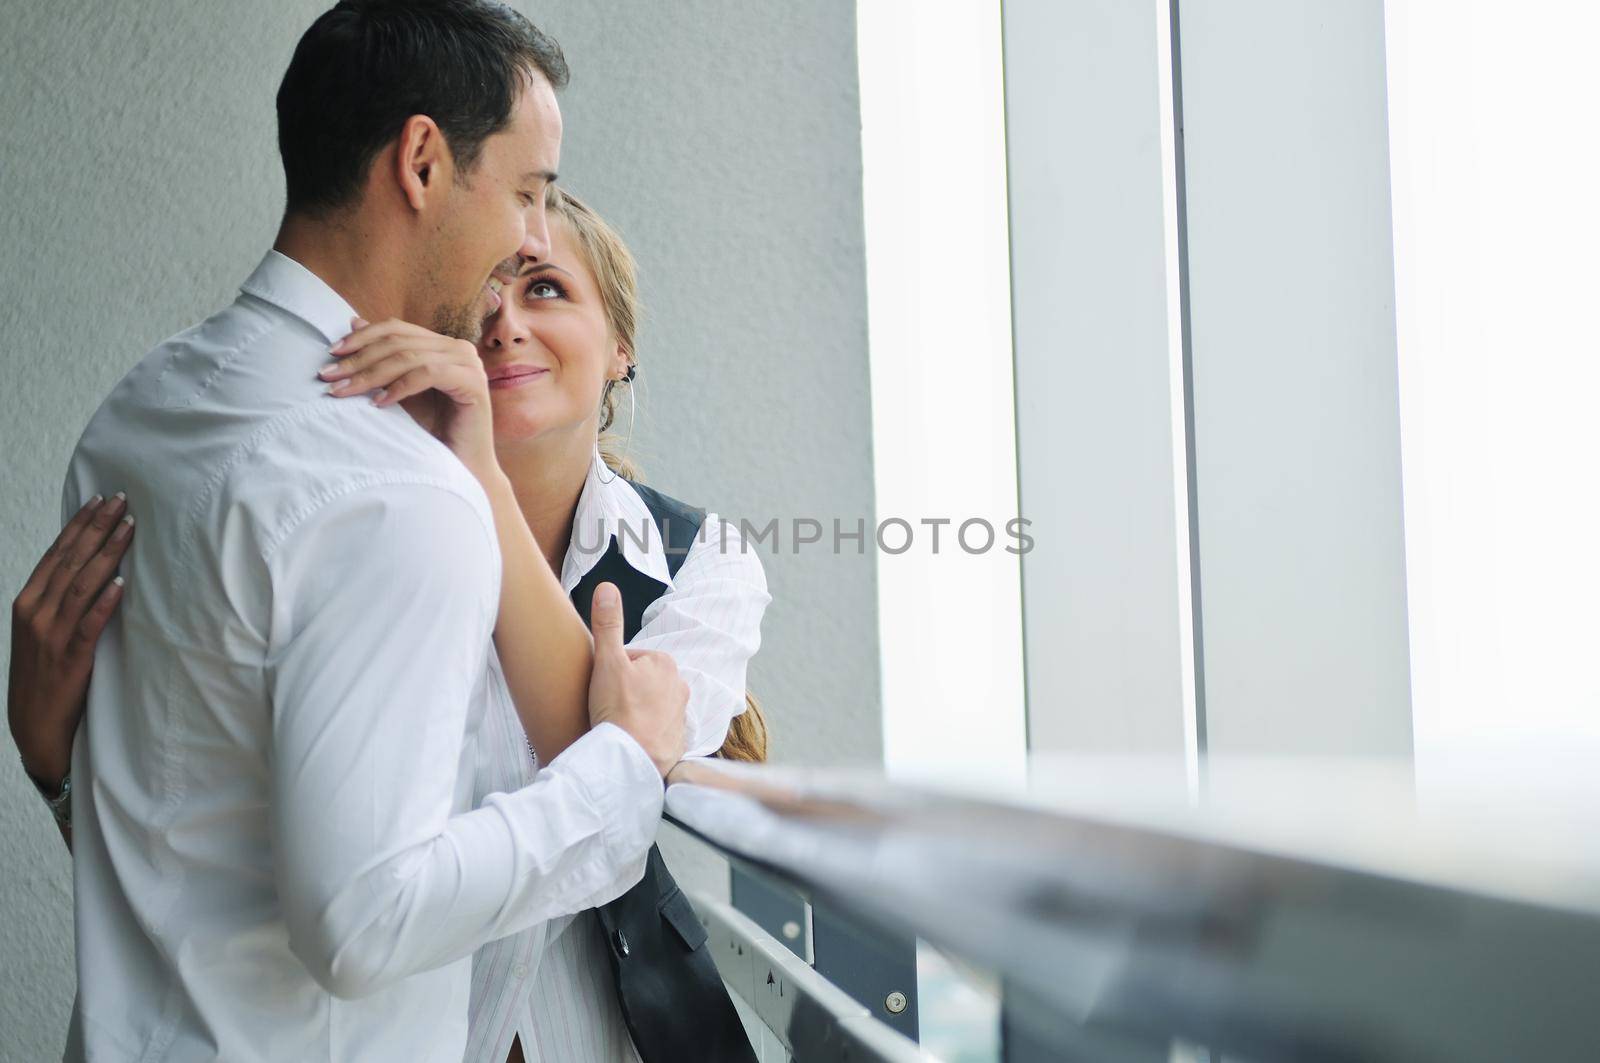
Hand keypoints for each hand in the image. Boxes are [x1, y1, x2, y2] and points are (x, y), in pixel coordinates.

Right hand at [8, 494, 132, 785]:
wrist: (35, 728)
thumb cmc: (46, 675)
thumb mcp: (45, 631)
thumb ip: (62, 600)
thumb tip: (91, 566)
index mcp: (27, 603)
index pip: (56, 554)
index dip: (79, 525)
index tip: (100, 499)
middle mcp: (35, 614)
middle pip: (70, 561)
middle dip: (97, 528)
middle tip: (122, 501)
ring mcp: (51, 636)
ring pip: (81, 586)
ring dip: (107, 555)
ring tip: (129, 529)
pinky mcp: (70, 660)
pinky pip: (89, 626)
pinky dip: (105, 603)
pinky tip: (122, 584)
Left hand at [322, 317, 497, 479]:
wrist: (461, 467)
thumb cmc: (431, 432)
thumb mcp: (399, 390)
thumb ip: (383, 360)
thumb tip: (353, 321)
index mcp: (442, 345)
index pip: (396, 328)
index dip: (362, 337)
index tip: (331, 353)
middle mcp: (459, 348)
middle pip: (399, 341)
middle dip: (359, 358)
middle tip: (328, 375)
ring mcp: (469, 363)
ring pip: (409, 357)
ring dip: (371, 374)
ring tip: (344, 391)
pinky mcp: (473, 382)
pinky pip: (428, 374)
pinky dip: (399, 387)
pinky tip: (378, 404)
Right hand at [586, 583, 687, 777]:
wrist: (631, 760)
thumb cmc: (618, 710)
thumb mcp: (607, 661)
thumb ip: (608, 624)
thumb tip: (607, 588)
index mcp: (665, 663)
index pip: (630, 659)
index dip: (611, 672)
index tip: (603, 687)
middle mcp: (679, 686)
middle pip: (640, 682)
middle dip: (624, 691)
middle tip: (607, 706)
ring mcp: (680, 714)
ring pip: (648, 705)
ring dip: (633, 712)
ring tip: (616, 724)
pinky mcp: (677, 739)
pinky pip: (655, 729)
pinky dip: (643, 733)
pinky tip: (629, 739)